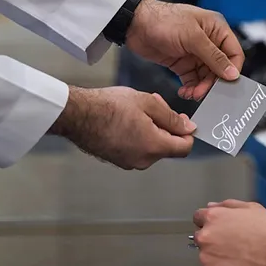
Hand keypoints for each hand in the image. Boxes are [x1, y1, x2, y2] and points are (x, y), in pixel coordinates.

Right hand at [49, 86, 194, 168]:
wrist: (77, 115)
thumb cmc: (109, 106)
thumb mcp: (148, 102)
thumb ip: (172, 117)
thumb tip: (188, 128)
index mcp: (154, 146)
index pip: (185, 147)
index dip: (187, 133)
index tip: (183, 120)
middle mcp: (143, 160)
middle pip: (168, 146)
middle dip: (167, 126)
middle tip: (156, 106)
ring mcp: (128, 162)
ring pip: (152, 147)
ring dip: (152, 130)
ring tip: (138, 111)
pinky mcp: (117, 160)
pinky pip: (137, 149)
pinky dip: (139, 137)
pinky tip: (127, 120)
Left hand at [126, 0, 244, 100]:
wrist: (135, 24)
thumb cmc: (164, 21)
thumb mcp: (193, 38)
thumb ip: (214, 57)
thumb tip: (232, 73)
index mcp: (216, 29)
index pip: (234, 53)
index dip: (232, 70)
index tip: (226, 84)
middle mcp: (208, 41)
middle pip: (220, 69)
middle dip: (213, 82)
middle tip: (203, 93)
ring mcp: (195, 53)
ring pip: (206, 77)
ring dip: (201, 87)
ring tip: (192, 94)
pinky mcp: (182, 63)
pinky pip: (193, 79)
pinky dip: (191, 88)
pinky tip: (185, 92)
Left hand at [193, 200, 265, 265]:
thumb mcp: (253, 208)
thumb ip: (228, 205)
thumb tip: (213, 206)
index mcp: (215, 217)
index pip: (199, 217)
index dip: (211, 221)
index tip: (219, 226)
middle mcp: (207, 236)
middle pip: (201, 236)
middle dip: (213, 238)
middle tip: (233, 242)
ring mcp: (208, 257)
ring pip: (206, 255)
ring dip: (217, 254)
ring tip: (238, 254)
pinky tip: (237, 265)